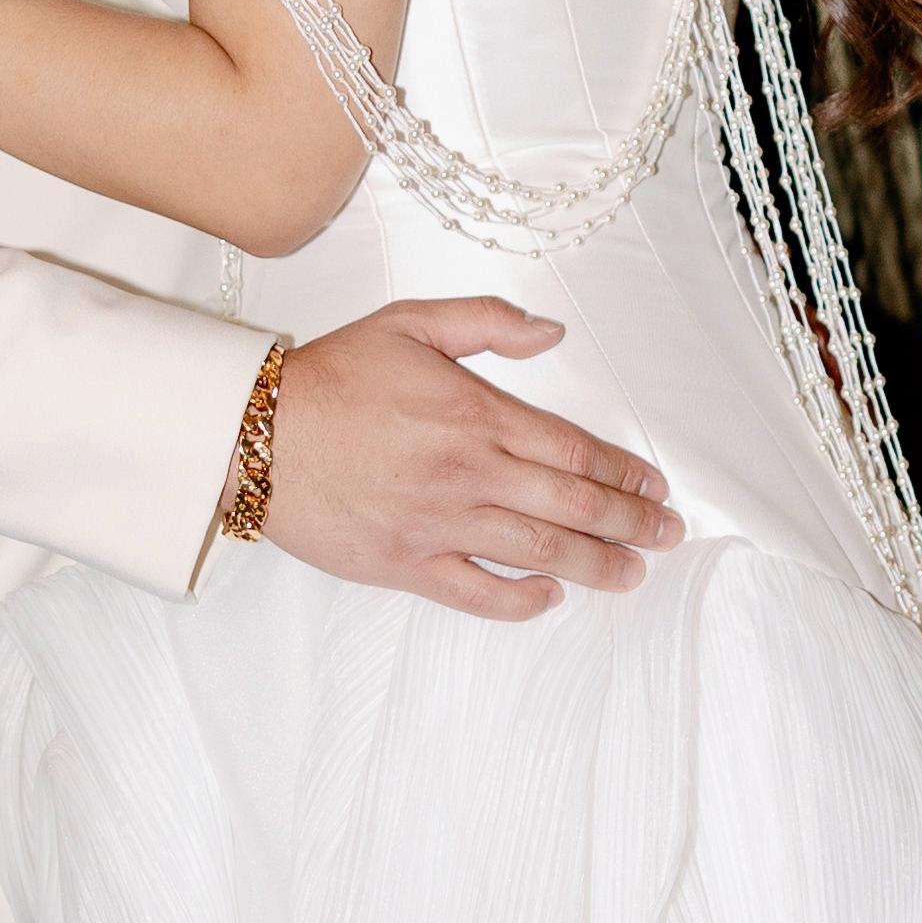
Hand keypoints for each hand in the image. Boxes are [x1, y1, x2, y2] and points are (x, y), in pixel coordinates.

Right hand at [256, 296, 681, 620]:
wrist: (254, 433)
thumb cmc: (331, 377)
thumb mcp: (410, 323)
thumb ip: (488, 322)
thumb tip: (552, 334)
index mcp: (475, 414)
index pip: (571, 448)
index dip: (621, 471)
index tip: (653, 485)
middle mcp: (468, 472)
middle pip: (571, 504)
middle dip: (630, 522)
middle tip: (667, 534)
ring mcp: (440, 524)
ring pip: (539, 550)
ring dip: (596, 564)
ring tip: (633, 573)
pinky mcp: (407, 564)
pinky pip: (478, 592)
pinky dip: (521, 600)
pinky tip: (550, 596)